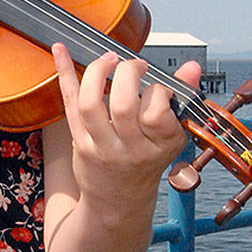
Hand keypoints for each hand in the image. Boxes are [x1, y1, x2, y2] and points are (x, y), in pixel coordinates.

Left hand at [50, 43, 200, 206]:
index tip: (158, 87)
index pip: (156, 112)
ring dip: (97, 72)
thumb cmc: (147, 162)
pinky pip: (69, 103)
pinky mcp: (80, 143)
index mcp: (159, 145)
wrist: (119, 201)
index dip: (158, 91)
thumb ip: (182, 97)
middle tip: (133, 66)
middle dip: (127, 73)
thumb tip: (191, 67)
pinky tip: (60, 50)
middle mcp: (130, 149)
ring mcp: (101, 147)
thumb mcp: (172, 135)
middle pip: (122, 105)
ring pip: (90, 104)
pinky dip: (64, 73)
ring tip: (108, 61)